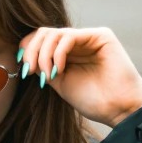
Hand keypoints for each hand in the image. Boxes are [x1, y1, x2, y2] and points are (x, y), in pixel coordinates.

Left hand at [18, 27, 141, 127]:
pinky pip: (69, 36)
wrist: (118, 109)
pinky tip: (59, 70)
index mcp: (67, 52)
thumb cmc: (93, 100)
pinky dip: (58, 53)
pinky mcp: (101, 35)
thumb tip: (23, 55)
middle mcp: (78, 42)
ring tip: (47, 75)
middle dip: (32, 52)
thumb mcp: (59, 83)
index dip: (27, 51)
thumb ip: (43, 67)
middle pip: (44, 33)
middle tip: (29, 71)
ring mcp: (89, 37)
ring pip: (53, 33)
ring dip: (43, 55)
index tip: (24, 71)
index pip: (41, 40)